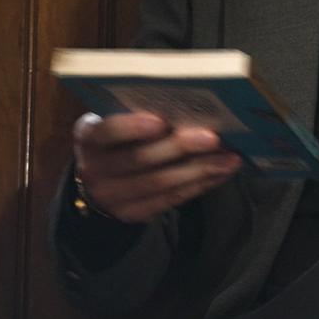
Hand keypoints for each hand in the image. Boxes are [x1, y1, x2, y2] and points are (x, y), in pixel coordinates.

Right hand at [72, 111, 241, 223]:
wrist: (99, 180)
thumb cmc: (117, 139)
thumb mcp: (115, 123)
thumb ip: (138, 114)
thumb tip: (188, 104)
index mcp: (89, 139)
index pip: (107, 132)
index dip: (132, 127)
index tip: (160, 120)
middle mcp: (96, 170)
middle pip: (140, 160)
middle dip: (179, 148)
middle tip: (212, 137)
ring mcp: (114, 197)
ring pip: (160, 184)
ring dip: (199, 170)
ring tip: (229, 158)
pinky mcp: (134, 214)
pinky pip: (171, 200)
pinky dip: (200, 185)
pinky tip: (221, 172)